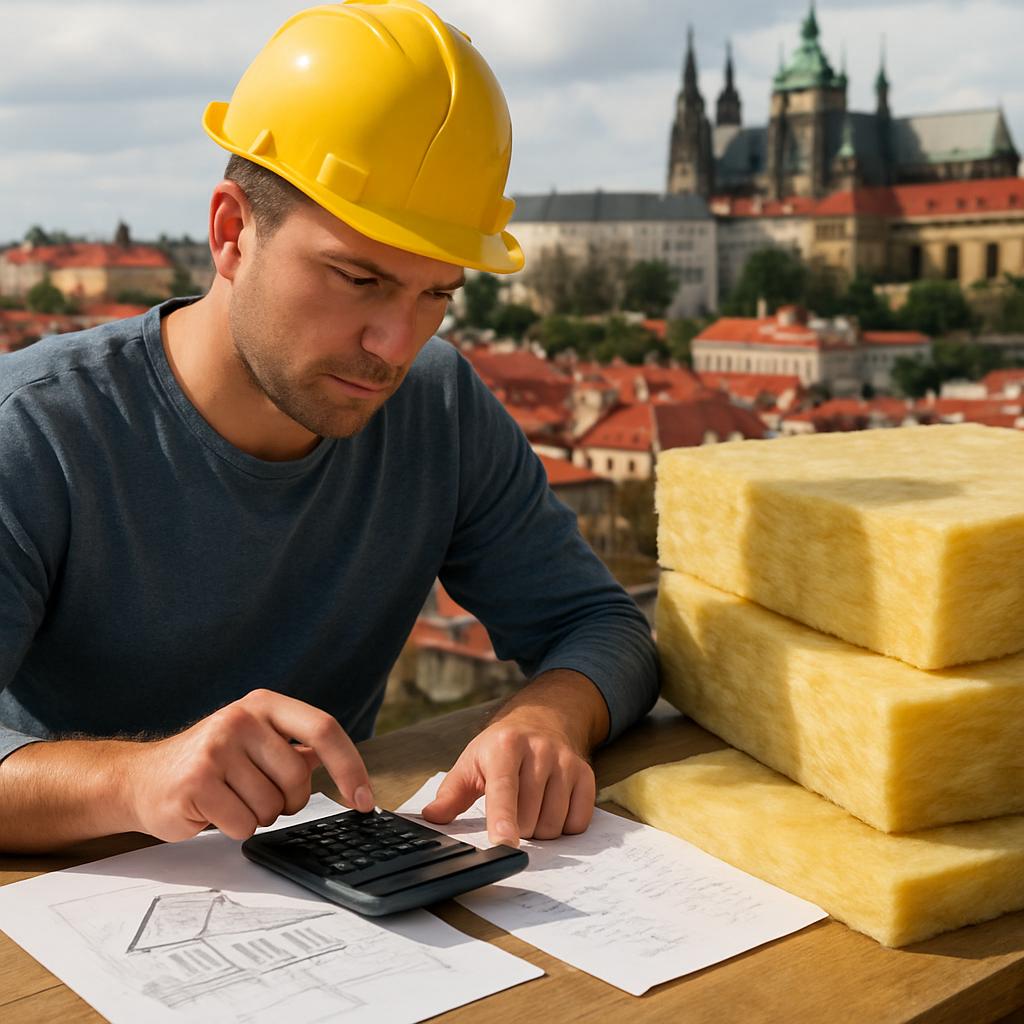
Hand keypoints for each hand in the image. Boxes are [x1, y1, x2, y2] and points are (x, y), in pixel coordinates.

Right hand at [123, 689, 373, 841]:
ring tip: (229, 799)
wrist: (141, 779)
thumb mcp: (255, 742)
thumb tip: (345, 765)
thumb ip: (296, 749)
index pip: (324, 729)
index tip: (365, 799)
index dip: (351, 767)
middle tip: (257, 796)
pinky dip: (234, 828)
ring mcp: (216, 748)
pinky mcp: (197, 782)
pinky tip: (212, 811)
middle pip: (298, 779)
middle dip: (287, 802)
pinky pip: (243, 824)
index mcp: (263, 704)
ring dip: (257, 816)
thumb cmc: (209, 764)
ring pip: (271, 806)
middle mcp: (240, 718)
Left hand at [421, 708, 596, 846]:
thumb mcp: (471, 761)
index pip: (504, 789)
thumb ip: (451, 793)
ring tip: (531, 806)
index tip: (504, 842)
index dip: (503, 818)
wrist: (543, 719)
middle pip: (529, 818)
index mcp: (505, 747)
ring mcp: (565, 762)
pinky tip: (553, 805)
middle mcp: (539, 751)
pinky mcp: (586, 773)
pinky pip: (578, 822)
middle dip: (518, 827)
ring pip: (553, 824)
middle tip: (512, 807)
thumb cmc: (501, 747)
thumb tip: (431, 816)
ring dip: (540, 829)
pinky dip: (564, 826)